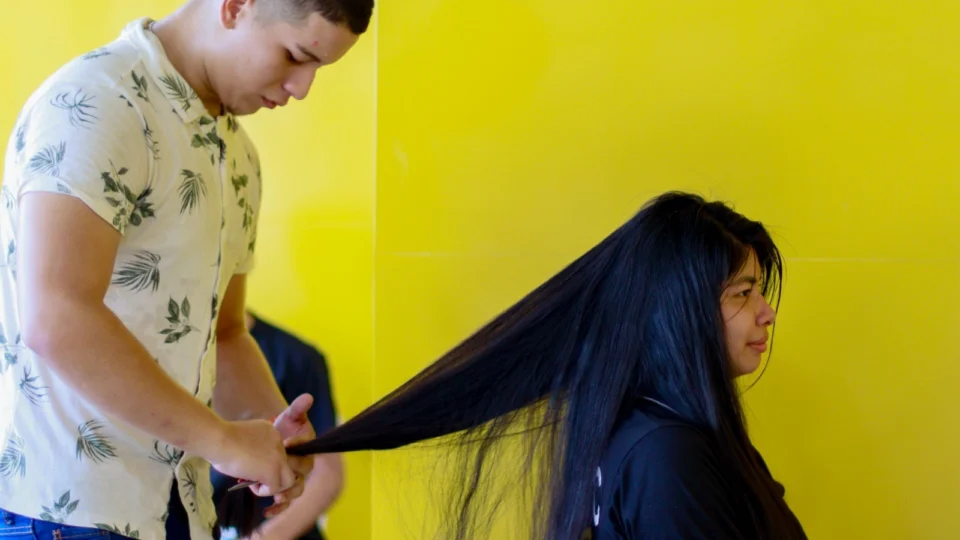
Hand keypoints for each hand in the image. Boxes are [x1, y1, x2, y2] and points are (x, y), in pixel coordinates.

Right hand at [205, 419, 296, 496]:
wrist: (218, 440)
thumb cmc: (222, 439)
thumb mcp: (245, 439)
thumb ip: (255, 447)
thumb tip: (255, 464)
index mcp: (272, 432)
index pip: (278, 453)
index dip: (266, 463)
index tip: (252, 465)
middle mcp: (280, 442)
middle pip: (286, 465)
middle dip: (274, 475)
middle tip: (258, 479)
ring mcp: (279, 457)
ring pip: (288, 479)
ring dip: (272, 485)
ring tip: (255, 484)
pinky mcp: (273, 471)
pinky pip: (275, 488)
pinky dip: (262, 491)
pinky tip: (251, 485)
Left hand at [263, 394, 316, 514]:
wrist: (265, 442)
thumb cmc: (281, 428)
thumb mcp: (289, 417)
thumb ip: (298, 408)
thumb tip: (308, 397)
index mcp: (307, 448)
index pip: (307, 448)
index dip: (298, 445)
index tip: (286, 441)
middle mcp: (303, 465)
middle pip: (302, 471)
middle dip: (290, 469)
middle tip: (276, 466)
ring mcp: (292, 478)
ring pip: (295, 490)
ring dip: (286, 494)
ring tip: (275, 495)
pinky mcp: (281, 489)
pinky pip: (283, 501)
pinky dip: (277, 507)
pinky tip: (267, 510)